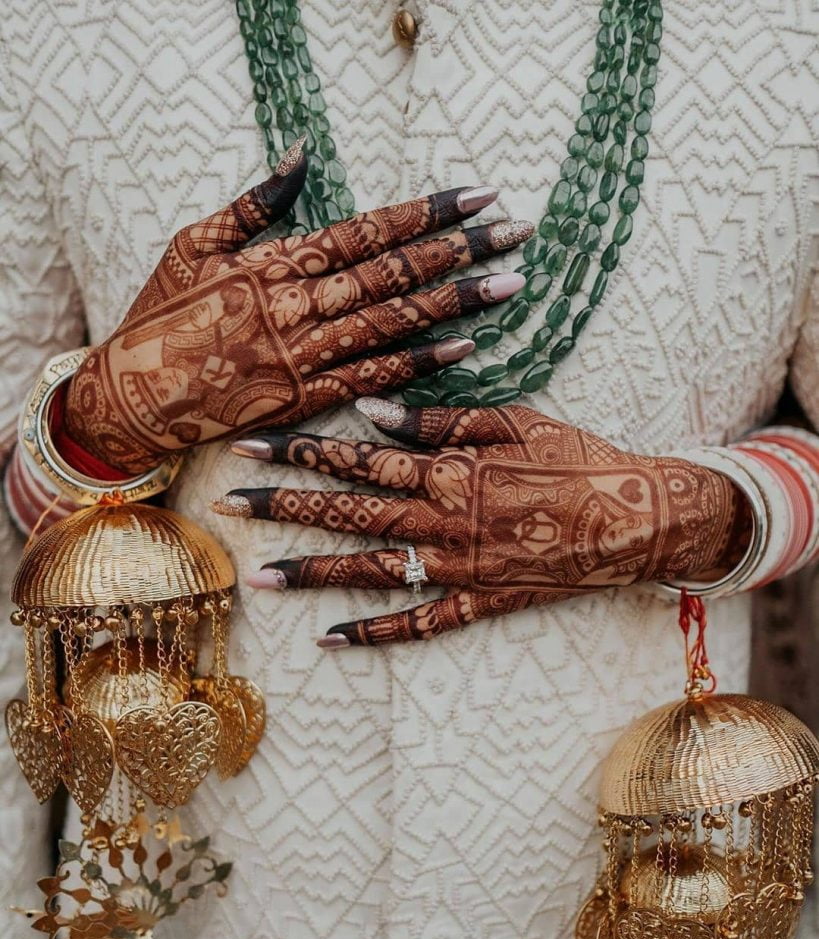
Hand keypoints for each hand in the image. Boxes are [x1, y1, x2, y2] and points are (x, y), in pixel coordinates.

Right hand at [64, 137, 532, 472]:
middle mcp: (297, 306)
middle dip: (459, 251)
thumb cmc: (161, 317)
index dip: (426, 213)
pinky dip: (418, 365)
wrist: (133, 396)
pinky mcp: (305, 398)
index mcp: (274, 262)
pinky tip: (463, 350)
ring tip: (506, 285)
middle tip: (515, 233)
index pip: (366, 231)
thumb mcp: (192, 244)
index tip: (476, 197)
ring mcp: (303, 355)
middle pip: (392, 273)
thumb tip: (301, 156)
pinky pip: (372, 380)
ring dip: (453, 304)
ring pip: (392, 323)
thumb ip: (253, 203)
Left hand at [211, 401, 751, 646]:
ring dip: (310, 572)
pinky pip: (418, 625)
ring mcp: (457, 569)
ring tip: (258, 575)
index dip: (298, 450)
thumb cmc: (578, 459)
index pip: (355, 458)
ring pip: (368, 571)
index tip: (250, 445)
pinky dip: (373, 634)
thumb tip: (371, 411)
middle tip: (230, 503)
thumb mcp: (514, 420)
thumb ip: (439, 420)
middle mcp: (441, 522)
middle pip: (347, 513)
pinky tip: (328, 640)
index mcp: (447, 469)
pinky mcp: (478, 603)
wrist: (634, 519)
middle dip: (283, 507)